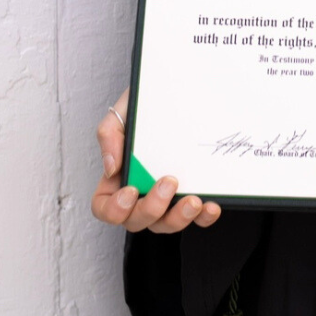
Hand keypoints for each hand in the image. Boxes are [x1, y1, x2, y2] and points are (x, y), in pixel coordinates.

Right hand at [90, 88, 221, 233]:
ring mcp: (167, 197)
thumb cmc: (147, 106)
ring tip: (194, 200)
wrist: (180, 91)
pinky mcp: (190, 194)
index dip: (114, 209)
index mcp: (118, 179)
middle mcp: (140, 193)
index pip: (105, 207)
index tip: (130, 191)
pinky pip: (196, 217)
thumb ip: (109, 135)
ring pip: (165, 224)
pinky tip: (210, 205)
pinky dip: (203, 217)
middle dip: (152, 208)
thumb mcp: (123, 112)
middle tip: (169, 182)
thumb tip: (111, 168)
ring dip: (179, 218)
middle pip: (137, 220)